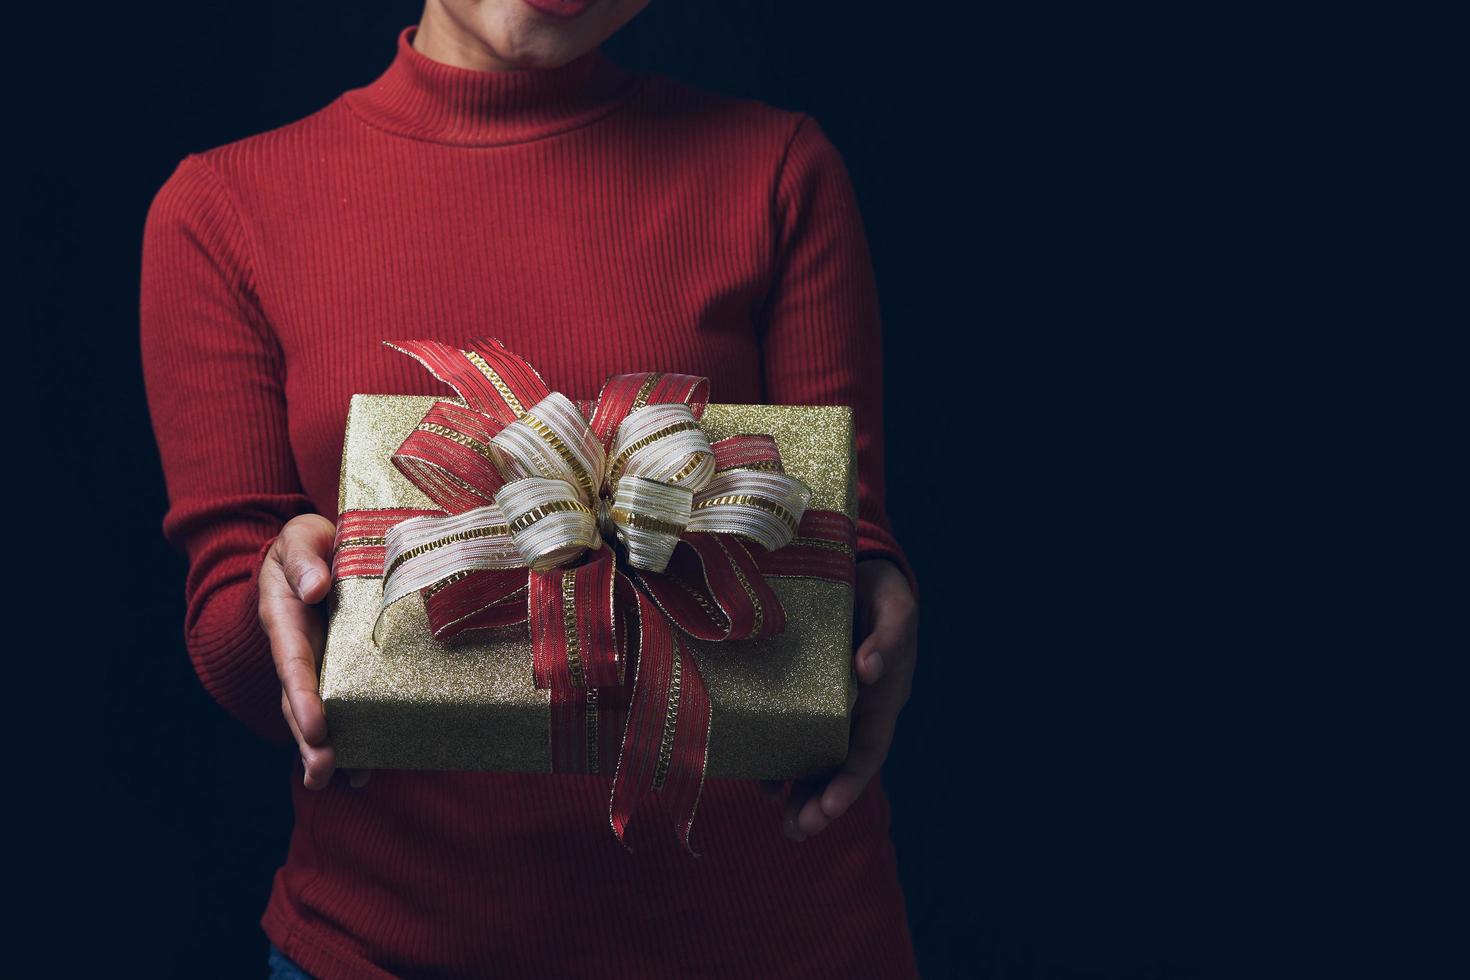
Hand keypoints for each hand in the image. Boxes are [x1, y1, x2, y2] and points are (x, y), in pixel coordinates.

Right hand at [257, 514, 371, 790]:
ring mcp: (320, 664)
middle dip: (311, 739)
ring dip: (333, 748)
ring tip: (350, 780)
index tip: (316, 726)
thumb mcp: (299, 538)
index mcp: (286, 619)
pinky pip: (347, 705)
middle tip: (323, 772)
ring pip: (321, 713)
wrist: (318, 549)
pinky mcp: (342, 671)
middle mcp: (300, 650)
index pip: (293, 661)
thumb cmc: (307, 545)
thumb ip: (303, 559)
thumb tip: (316, 585)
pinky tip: (370, 768)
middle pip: (301, 701)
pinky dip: (357, 736)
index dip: (303, 695)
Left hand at [761, 557, 917, 839]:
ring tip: (785, 824)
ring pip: (815, 759)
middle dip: (821, 804)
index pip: (867, 749)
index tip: (829, 809)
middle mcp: (857, 710)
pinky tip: (759, 779)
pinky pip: (788, 731)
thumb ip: (890, 635)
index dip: (849, 782)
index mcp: (883, 697)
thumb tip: (870, 670)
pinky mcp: (802, 694)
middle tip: (797, 830)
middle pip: (840, 767)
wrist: (857, 569)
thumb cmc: (881, 590)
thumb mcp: (894, 604)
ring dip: (801, 794)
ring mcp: (829, 706)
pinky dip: (776, 757)